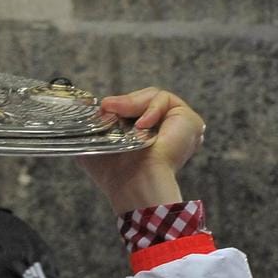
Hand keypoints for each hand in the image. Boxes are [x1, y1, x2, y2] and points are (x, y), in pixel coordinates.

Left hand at [78, 87, 203, 213]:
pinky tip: (142, 126)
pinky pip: (166, 100)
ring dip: (134, 104)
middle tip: (108, 108)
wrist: (132, 180)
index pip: (134, 107)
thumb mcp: (98, 142)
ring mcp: (178, 125)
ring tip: (127, 122)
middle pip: (145, 98)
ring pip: (153, 96)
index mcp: (147, 135)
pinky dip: (151, 110)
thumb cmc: (114, 171)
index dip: (120, 105)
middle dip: (125, 102)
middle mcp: (165, 129)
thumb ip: (95, 125)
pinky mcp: (189, 120)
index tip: (103, 109)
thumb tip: (88, 109)